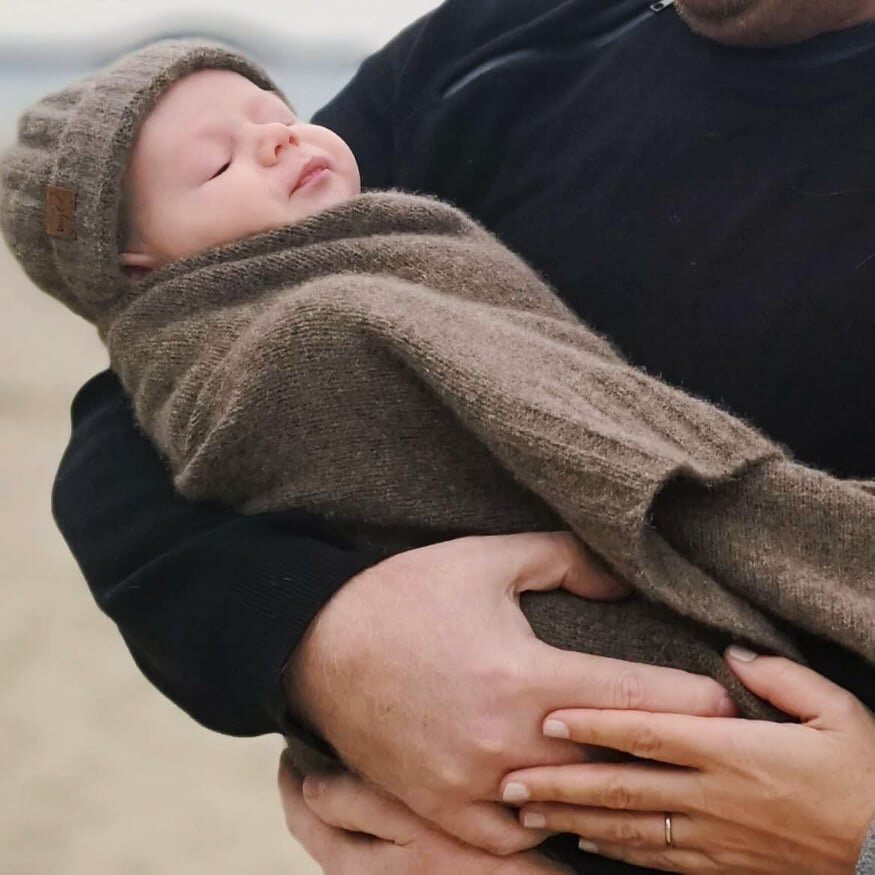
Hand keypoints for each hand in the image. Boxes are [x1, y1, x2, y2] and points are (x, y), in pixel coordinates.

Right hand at [287, 532, 733, 854]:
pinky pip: (517, 842)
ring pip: (571, 815)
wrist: (317, 646)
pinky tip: (571, 814)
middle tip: (703, 744)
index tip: (726, 704)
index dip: (689, 701)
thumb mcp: (486, 559)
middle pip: (613, 768)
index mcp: (520, 677)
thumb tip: (623, 580)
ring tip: (647, 783)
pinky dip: (551, 829)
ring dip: (610, 799)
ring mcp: (473, 788)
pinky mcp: (443, 811)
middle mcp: (503, 743)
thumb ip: (565, 561)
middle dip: (663, 754)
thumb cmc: (405, 595)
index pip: (632, 700)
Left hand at [503, 648, 874, 873]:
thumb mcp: (838, 711)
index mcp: (733, 751)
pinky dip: (618, 851)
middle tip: (510, 779)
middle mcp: (713, 796)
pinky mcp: (725, 866)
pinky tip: (586, 841)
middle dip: (562, 783)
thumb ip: (780, 676)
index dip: (594, 724)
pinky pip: (660, 860)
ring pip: (631, 829)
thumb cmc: (867, 777)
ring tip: (528, 812)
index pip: (647, 733)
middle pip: (622, 788)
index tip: (548, 718)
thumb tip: (731, 653)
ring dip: (575, 819)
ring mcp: (716, 838)